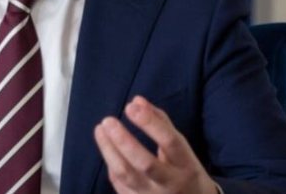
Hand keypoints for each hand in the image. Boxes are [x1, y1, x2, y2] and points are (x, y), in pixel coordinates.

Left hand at [94, 96, 217, 193]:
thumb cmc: (183, 169)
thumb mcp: (182, 147)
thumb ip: (160, 122)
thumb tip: (137, 101)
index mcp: (186, 165)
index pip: (170, 142)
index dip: (150, 123)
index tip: (130, 107)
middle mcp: (170, 184)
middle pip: (145, 164)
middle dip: (124, 141)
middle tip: (108, 121)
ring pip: (126, 175)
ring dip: (109, 150)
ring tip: (100, 129)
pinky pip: (119, 184)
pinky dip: (111, 164)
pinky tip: (107, 149)